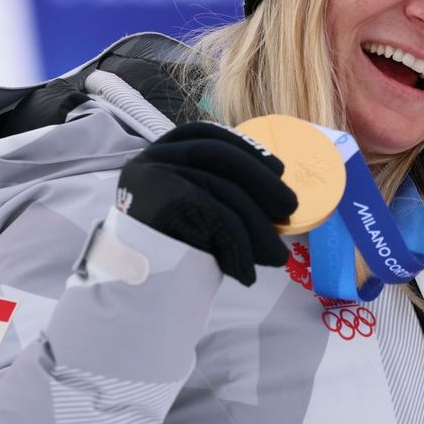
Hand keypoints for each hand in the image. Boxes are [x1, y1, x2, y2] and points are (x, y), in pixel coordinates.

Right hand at [115, 122, 297, 285]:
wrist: (132, 287)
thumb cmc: (170, 246)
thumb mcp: (196, 206)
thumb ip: (223, 189)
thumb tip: (281, 197)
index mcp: (160, 152)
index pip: (207, 135)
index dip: (245, 147)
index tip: (278, 169)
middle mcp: (151, 158)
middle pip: (220, 157)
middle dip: (262, 183)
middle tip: (291, 209)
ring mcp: (152, 177)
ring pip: (222, 191)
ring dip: (258, 226)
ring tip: (277, 256)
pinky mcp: (160, 202)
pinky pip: (215, 218)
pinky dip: (239, 246)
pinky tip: (247, 272)